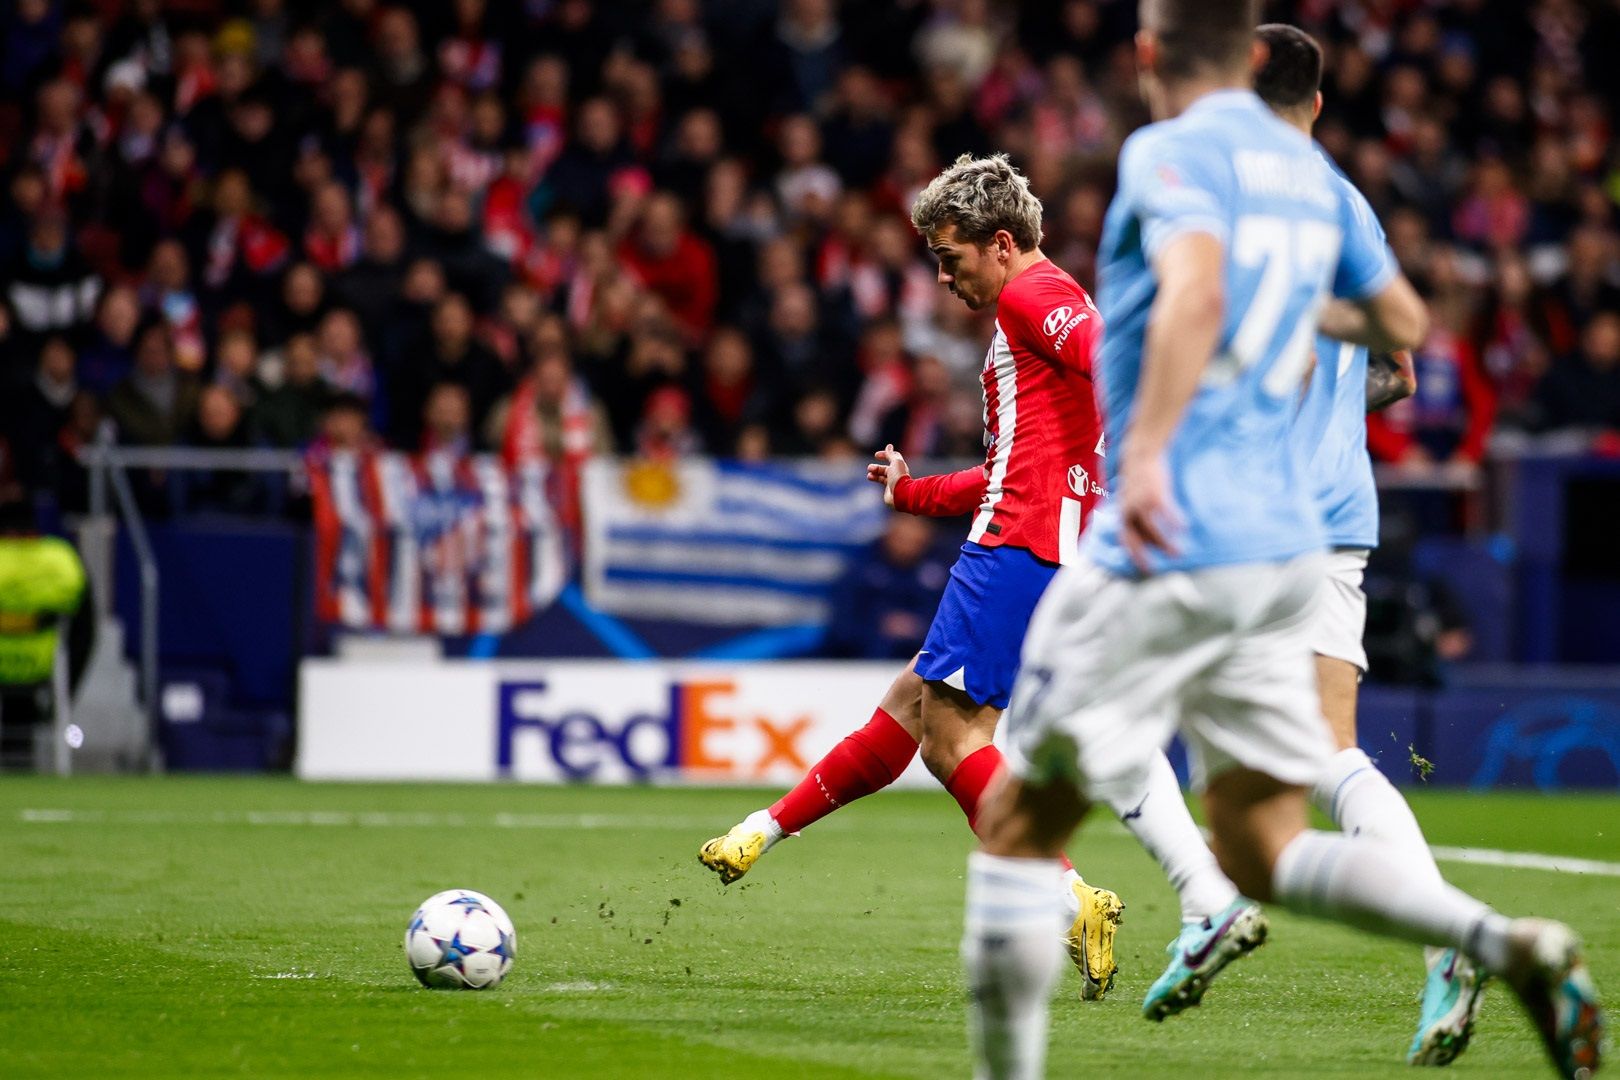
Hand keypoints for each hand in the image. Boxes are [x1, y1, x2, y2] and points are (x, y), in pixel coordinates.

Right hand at [867, 444, 909, 507]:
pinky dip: (875, 480)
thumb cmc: (899, 477)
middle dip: (876, 467)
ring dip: (874, 474)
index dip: (884, 455)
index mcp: (900, 467)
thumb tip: (889, 446)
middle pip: (885, 469)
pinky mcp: (889, 491)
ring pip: (881, 477)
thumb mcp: (895, 462)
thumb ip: (891, 454)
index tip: (876, 455)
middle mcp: (897, 475)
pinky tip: (872, 480)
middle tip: (869, 468)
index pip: (892, 458)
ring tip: (869, 475)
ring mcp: (893, 483)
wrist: (901, 495)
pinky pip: (881, 484)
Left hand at [1119, 452, 1180, 572]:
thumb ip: (1136, 517)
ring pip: (1152, 529)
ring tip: (1179, 553)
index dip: (1133, 555)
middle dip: (1144, 556)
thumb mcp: (1132, 500)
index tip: (1145, 568)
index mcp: (1123, 514)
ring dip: (1165, 543)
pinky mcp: (1155, 492)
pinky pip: (1165, 511)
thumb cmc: (1139, 481)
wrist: (1140, 455)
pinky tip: (1184, 527)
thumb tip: (1149, 537)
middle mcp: (1129, 511)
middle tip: (1156, 571)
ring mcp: (1141, 502)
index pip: (1124, 540)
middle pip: (1136, 539)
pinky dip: (1174, 520)